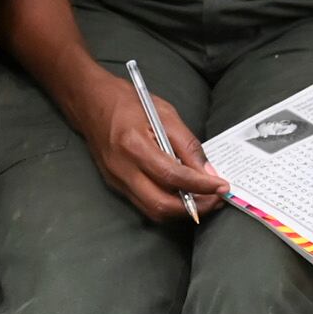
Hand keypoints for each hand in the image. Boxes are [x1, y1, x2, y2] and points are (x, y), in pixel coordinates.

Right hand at [77, 70, 225, 223]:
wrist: (90, 102)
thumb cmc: (127, 102)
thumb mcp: (165, 114)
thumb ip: (187, 145)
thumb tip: (208, 172)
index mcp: (134, 146)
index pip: (173, 176)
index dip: (201, 186)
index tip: (221, 187)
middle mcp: (123, 169)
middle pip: (161, 205)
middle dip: (194, 207)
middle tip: (214, 199)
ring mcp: (117, 180)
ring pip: (153, 211)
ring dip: (181, 210)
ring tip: (202, 199)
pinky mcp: (116, 185)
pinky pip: (145, 203)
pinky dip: (167, 204)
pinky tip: (181, 194)